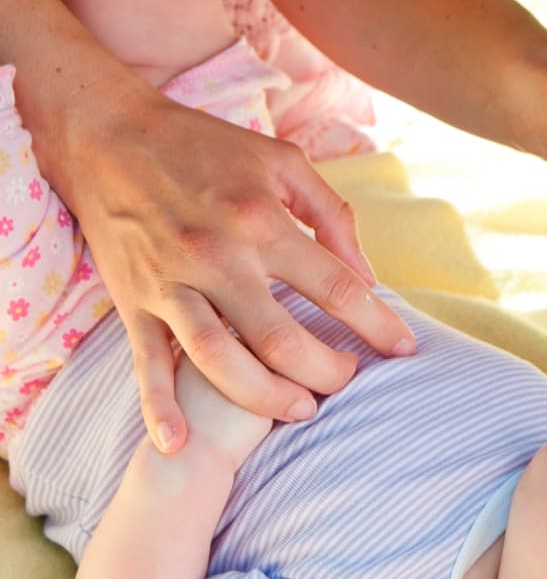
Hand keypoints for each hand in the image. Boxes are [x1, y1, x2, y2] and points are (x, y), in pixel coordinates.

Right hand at [60, 79, 413, 453]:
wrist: (111, 135)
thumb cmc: (206, 146)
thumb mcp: (281, 162)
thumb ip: (330, 214)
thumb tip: (366, 274)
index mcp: (261, 220)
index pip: (336, 287)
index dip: (377, 323)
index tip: (403, 348)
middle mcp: (218, 256)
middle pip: (282, 339)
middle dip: (326, 371)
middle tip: (349, 380)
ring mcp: (172, 283)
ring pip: (221, 362)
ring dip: (265, 398)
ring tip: (299, 409)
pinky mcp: (134, 301)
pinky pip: (146, 364)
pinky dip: (160, 408)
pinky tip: (179, 443)